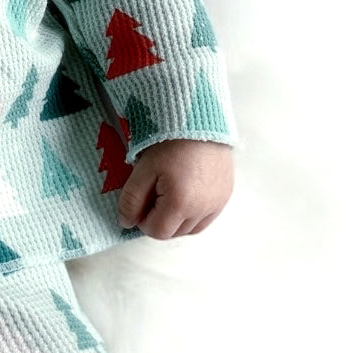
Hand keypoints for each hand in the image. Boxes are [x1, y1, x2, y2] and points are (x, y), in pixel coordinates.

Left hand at [117, 138, 232, 238]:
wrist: (198, 119)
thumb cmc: (167, 142)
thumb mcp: (142, 170)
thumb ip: (131, 200)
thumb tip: (126, 223)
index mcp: (181, 204)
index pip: (157, 232)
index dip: (143, 218)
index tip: (142, 198)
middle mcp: (203, 209)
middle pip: (174, 232)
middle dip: (159, 219)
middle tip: (155, 191)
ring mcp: (218, 203)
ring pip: (191, 229)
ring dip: (177, 219)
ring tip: (170, 192)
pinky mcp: (226, 195)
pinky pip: (206, 218)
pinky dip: (193, 213)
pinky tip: (185, 194)